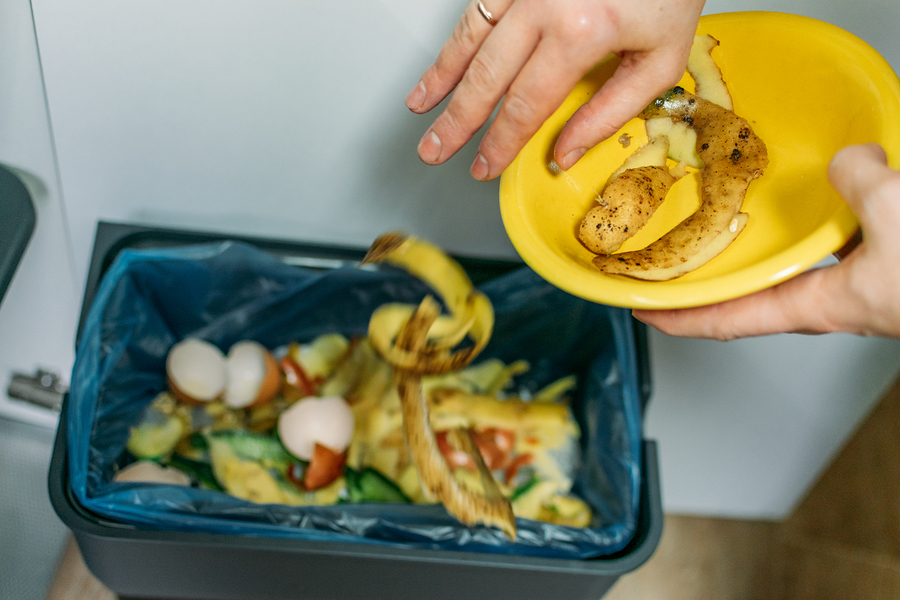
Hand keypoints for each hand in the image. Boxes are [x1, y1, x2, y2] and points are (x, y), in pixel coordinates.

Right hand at [406, 0, 706, 180]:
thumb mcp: (660, 60)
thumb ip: (611, 111)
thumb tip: (567, 152)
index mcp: (582, 32)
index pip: (526, 105)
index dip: (500, 142)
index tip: (483, 166)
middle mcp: (545, 3)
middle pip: (486, 77)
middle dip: (456, 121)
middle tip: (435, 151)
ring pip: (470, 38)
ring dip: (440, 78)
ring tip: (421, 110)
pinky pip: (478, 8)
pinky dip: (454, 40)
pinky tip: (442, 63)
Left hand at [633, 143, 899, 339]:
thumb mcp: (895, 214)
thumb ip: (857, 183)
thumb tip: (843, 159)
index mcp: (817, 306)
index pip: (729, 321)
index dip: (680, 318)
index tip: (642, 310)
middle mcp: (828, 298)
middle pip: (746, 292)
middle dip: (706, 275)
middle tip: (669, 256)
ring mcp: (853, 280)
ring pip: (782, 265)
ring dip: (751, 245)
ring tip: (719, 217)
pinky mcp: (880, 261)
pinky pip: (821, 240)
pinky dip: (802, 222)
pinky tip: (807, 195)